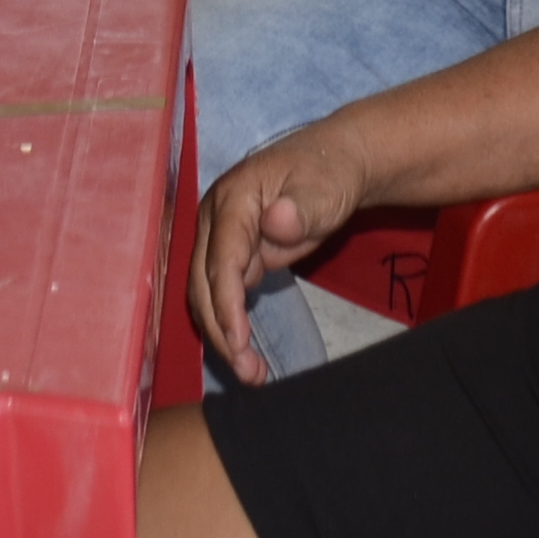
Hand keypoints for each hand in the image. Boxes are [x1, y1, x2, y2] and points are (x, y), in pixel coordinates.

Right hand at [194, 126, 373, 383]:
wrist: (335, 163)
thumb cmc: (331, 173)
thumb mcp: (325, 189)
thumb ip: (302, 207)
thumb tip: (275, 222)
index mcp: (233, 197)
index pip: (221, 257)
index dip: (226, 302)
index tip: (239, 341)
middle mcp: (215, 218)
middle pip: (203, 282)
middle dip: (220, 330)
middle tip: (248, 373)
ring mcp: (220, 237)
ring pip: (207, 294)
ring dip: (223, 335)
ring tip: (251, 374)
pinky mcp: (232, 254)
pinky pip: (222, 295)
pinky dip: (230, 325)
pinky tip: (247, 353)